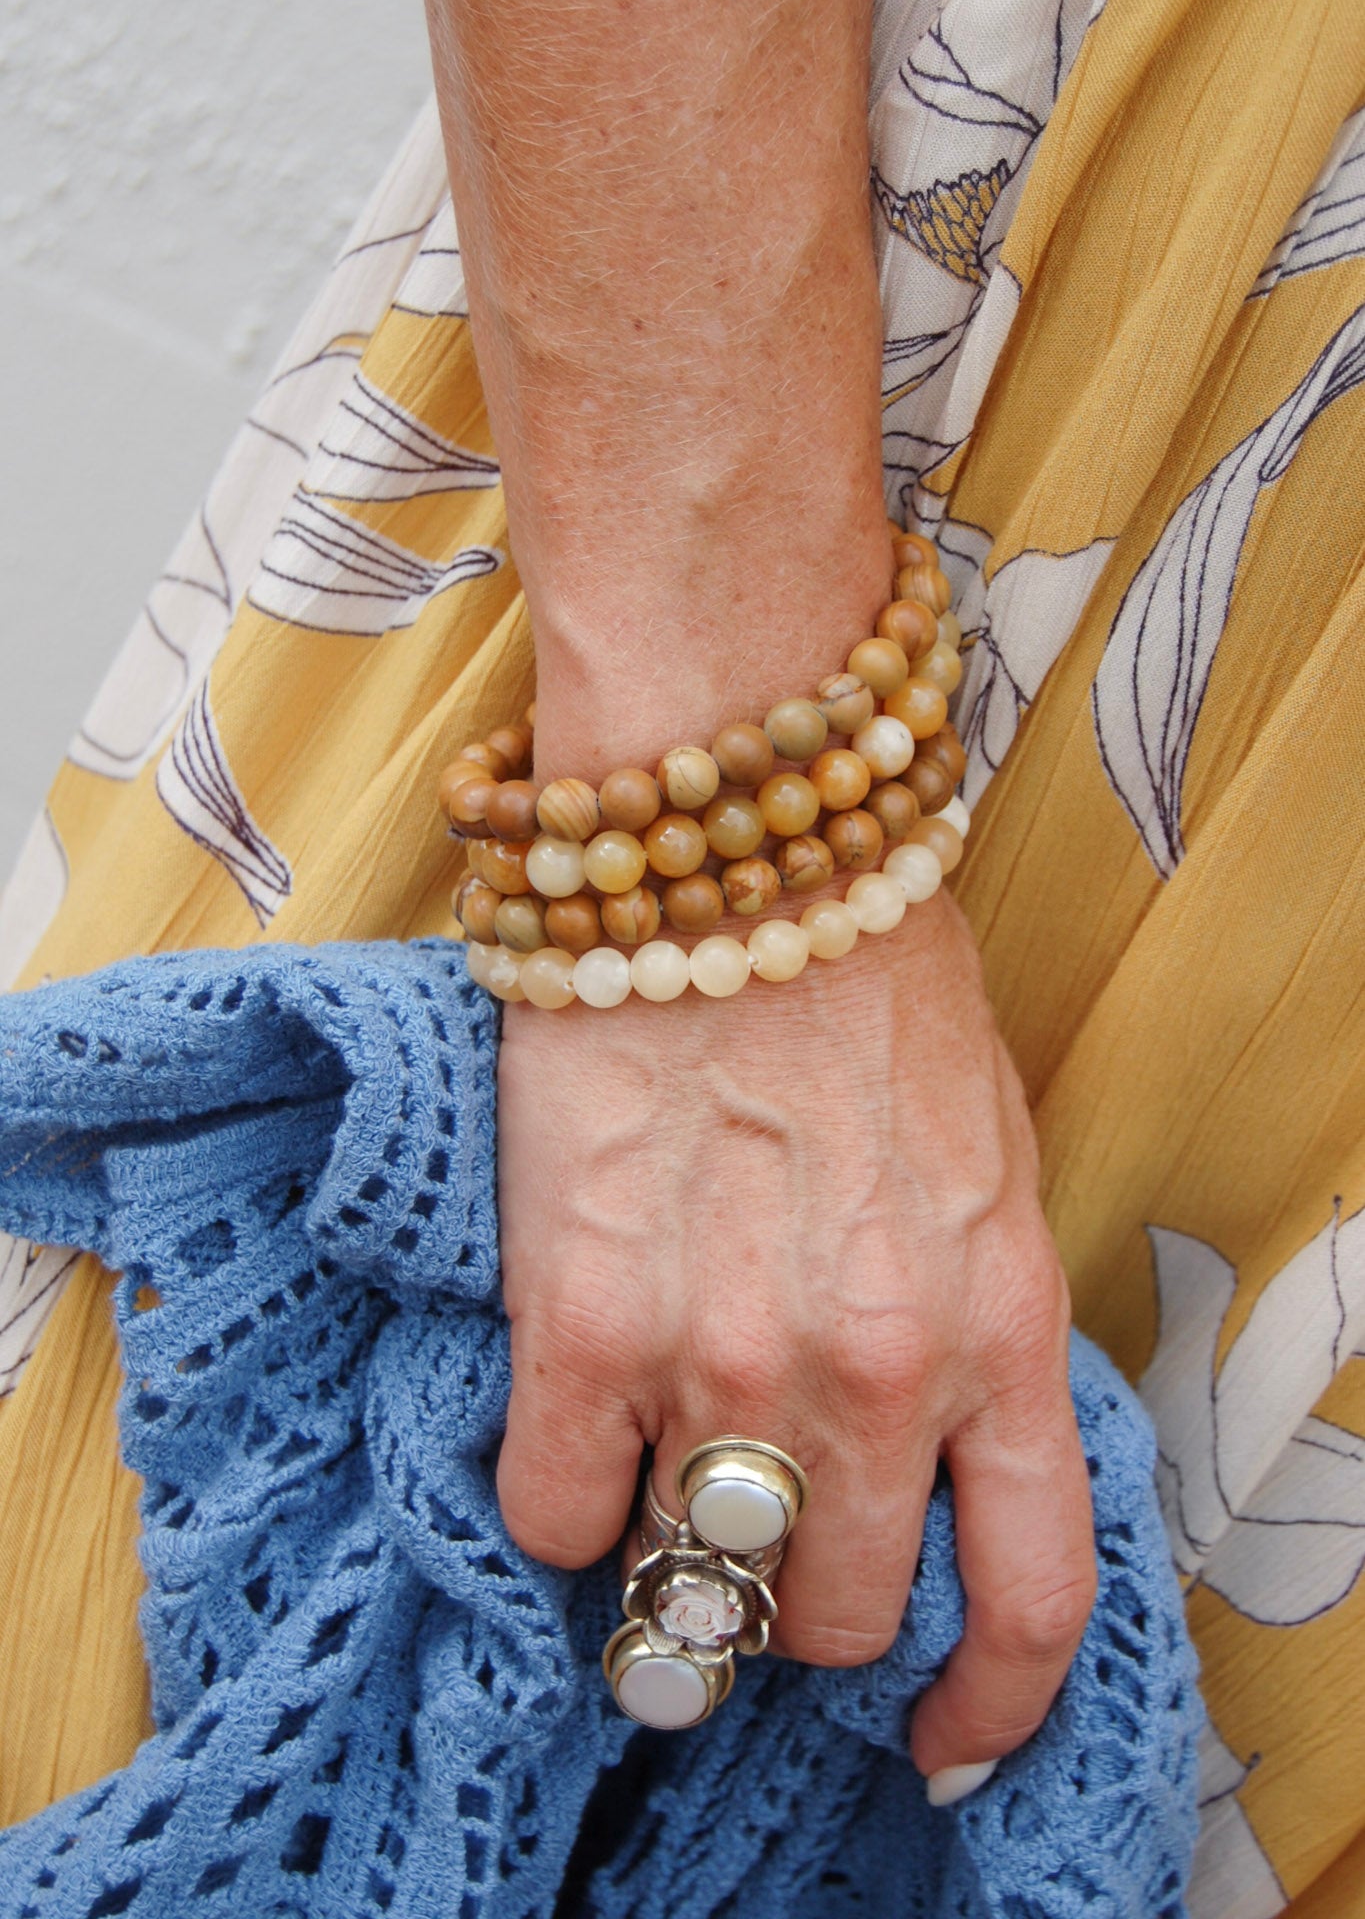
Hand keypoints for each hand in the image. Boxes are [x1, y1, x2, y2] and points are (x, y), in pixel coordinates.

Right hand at [494, 889, 1096, 1778]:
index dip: (987, 1704)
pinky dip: (560, 1495)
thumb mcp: (987, 1167)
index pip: (1028, 1599)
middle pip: (830, 1614)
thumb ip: (971, 1330)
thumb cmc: (872, 991)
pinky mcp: (579, 1324)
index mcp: (999, 1331)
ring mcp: (722, 1361)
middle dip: (795, 1593)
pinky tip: (570, 1416)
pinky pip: (553, 1513)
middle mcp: (873, 1376)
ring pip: (691, 1581)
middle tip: (756, 1521)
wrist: (739, 856)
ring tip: (655, 1466)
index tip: (943, 1741)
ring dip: (673, 1549)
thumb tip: (918, 1457)